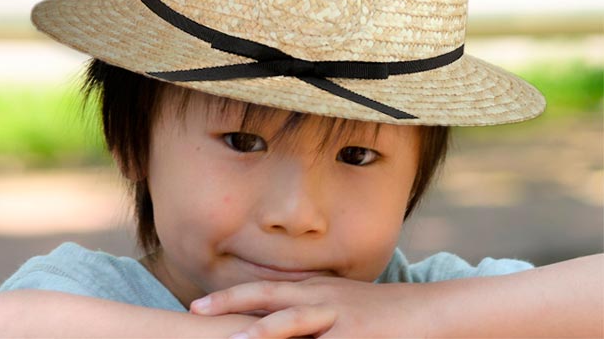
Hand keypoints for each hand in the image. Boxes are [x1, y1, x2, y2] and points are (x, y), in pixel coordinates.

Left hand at [190, 276, 427, 337]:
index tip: (199, 305)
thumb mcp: (340, 304)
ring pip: (292, 321)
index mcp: (314, 290)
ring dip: (260, 332)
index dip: (231, 296)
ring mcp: (339, 317)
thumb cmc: (381, 313)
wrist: (428, 311)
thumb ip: (309, 309)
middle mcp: (321, 298)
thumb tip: (280, 317)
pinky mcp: (357, 337)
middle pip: (268, 295)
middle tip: (195, 310)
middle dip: (230, 302)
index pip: (265, 290)